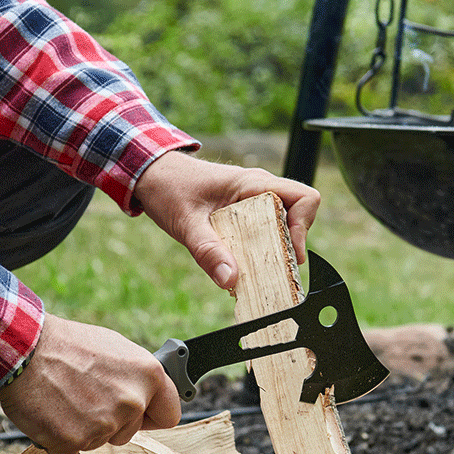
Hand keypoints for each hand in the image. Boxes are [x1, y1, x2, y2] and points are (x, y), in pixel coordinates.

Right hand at [0, 314, 180, 453]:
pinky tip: (54, 410)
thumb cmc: (69, 345)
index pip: (170, 414)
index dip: (154, 415)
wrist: (24, 350)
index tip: (144, 414)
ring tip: (68, 397)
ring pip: (102, 439)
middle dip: (113, 420)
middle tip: (89, 396)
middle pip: (131, 431)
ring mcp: (104, 424)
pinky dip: (62, 435)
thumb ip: (138, 377)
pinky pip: (73, 447)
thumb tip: (147, 394)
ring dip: (86, 427)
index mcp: (149, 376)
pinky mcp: (74, 441)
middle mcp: (132, 402)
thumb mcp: (118, 349)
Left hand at [133, 150, 320, 288]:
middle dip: (291, 242)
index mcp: (253, 184)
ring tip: (259, 268)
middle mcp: (259, 188)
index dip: (303, 227)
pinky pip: (266, 227)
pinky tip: (243, 262)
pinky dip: (262, 246)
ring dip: (277, 246)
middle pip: (299, 214)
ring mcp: (253, 198)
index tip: (289, 253)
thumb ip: (208, 252)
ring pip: (284, 222)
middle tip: (274, 267)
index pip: (304, 198)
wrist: (149, 174)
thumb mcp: (186, 223)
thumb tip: (230, 280)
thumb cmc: (167, 188)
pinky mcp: (245, 209)